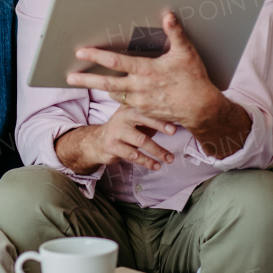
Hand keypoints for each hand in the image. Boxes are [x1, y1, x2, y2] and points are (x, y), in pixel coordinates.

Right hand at [55, 106, 176, 175]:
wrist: (96, 142)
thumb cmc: (123, 130)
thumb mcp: (134, 120)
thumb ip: (151, 118)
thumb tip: (176, 118)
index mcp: (129, 106)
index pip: (146, 107)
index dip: (161, 112)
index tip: (176, 117)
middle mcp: (122, 116)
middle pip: (143, 118)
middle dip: (160, 125)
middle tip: (174, 131)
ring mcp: (116, 131)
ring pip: (141, 140)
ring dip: (158, 150)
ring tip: (170, 158)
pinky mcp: (112, 146)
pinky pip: (133, 155)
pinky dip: (147, 161)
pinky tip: (156, 166)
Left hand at [65, 11, 251, 158]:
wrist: (201, 109)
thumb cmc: (194, 79)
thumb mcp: (186, 53)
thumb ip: (175, 33)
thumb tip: (167, 15)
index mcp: (147, 70)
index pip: (116, 62)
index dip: (97, 56)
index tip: (81, 52)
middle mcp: (140, 87)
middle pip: (106, 83)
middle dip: (85, 80)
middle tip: (69, 77)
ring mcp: (140, 102)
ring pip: (114, 93)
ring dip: (100, 87)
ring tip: (87, 80)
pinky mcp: (143, 111)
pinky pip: (125, 102)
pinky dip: (116, 95)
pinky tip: (112, 89)